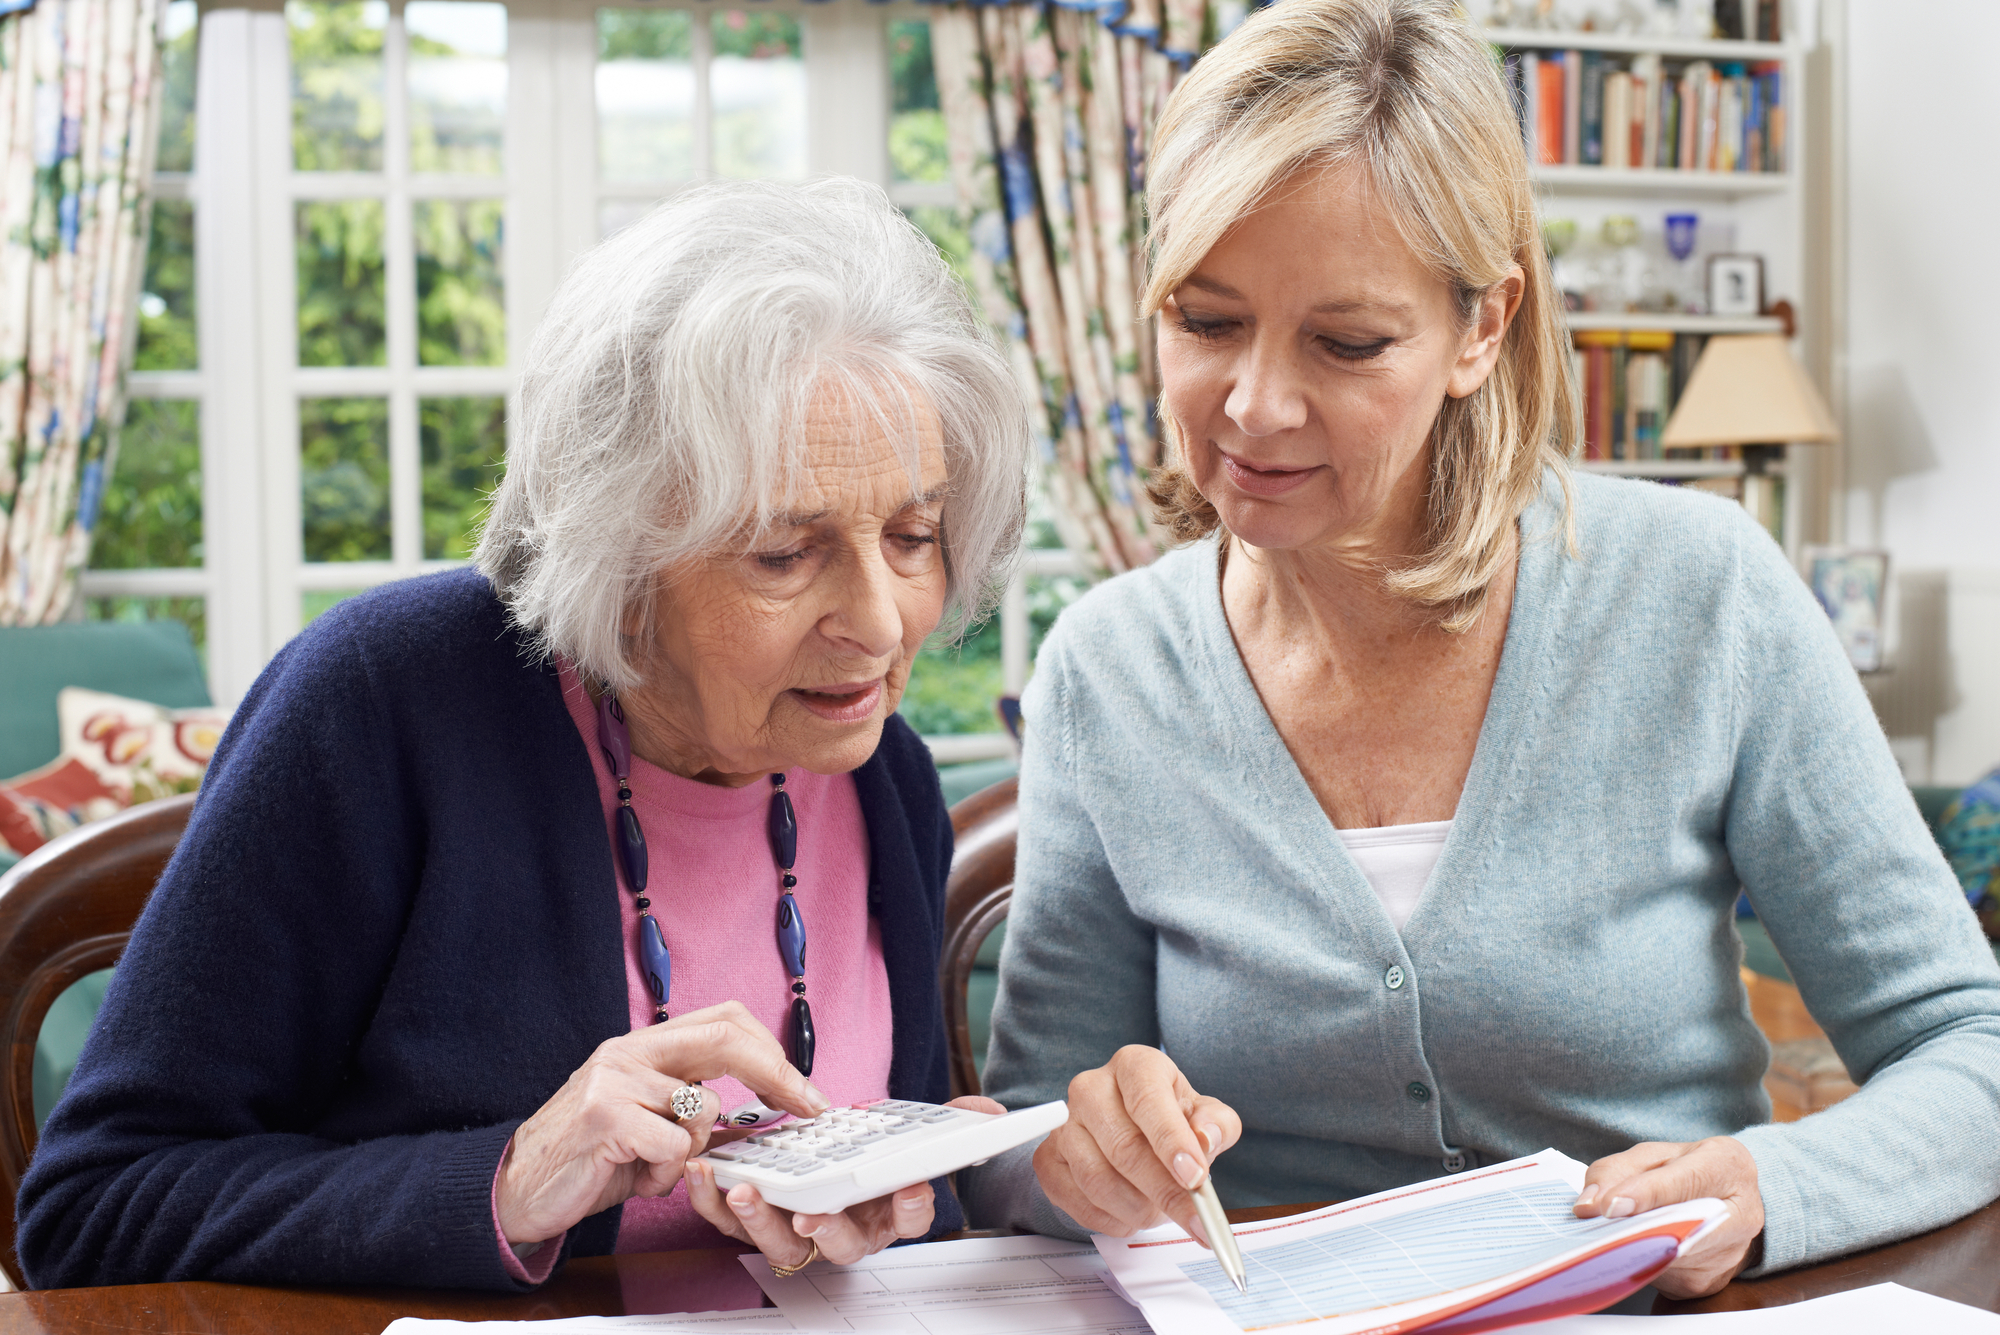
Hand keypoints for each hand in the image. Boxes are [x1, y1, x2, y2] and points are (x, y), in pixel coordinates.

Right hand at [497, 1001, 829, 1247]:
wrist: (515, 1189)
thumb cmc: (588, 1157)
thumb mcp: (645, 1123)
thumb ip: (692, 1109)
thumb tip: (763, 1113)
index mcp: (644, 1047)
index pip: (723, 1020)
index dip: (771, 1051)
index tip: (803, 1089)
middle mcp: (629, 1052)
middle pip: (726, 1038)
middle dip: (777, 1074)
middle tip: (806, 1107)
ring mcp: (615, 1080)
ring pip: (704, 1110)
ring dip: (693, 1151)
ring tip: (653, 1165)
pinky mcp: (606, 1117)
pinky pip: (675, 1148)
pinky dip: (665, 1174)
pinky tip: (635, 1177)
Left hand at [686, 1095, 1006, 1267]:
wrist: (822, 1150)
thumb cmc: (867, 1149)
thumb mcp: (911, 1131)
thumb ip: (953, 1123)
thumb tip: (990, 1114)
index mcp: (888, 1211)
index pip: (911, 1219)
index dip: (913, 1207)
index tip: (912, 1187)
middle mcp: (846, 1230)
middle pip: (840, 1243)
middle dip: (827, 1228)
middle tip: (813, 1213)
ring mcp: (799, 1230)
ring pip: (783, 1242)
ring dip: (762, 1220)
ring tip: (746, 1191)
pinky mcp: (756, 1218)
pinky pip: (734, 1222)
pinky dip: (717, 1201)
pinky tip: (709, 1174)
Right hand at [1031, 1045, 1242, 1243]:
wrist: (1127, 1129)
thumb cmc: (1167, 1119)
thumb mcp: (1204, 1115)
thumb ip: (1216, 1124)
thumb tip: (1206, 1137)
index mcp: (1134, 1066)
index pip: (1148, 1100)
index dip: (1172, 1142)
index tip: (1195, 1177)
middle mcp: (1091, 1088)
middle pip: (1124, 1148)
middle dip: (1164, 1191)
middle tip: (1194, 1218)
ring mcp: (1064, 1125)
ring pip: (1098, 1181)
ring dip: (1138, 1209)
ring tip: (1160, 1211)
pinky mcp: (1047, 1160)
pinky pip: (1078, 1201)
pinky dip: (1112, 1220)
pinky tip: (1131, 1214)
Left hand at [1573, 1137, 1764, 1298]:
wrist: (1730, 1201)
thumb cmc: (1687, 1171)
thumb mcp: (1652, 1155)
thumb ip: (1617, 1171)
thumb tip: (1590, 1205)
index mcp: (1728, 1166)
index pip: (1686, 1182)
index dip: (1645, 1194)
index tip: (1609, 1206)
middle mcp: (1740, 1215)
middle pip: (1678, 1229)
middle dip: (1633, 1231)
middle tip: (1595, 1230)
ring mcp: (1729, 1255)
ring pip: (1666, 1259)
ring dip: (1631, 1250)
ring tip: (1606, 1237)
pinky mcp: (1710, 1283)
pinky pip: (1664, 1278)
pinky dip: (1640, 1264)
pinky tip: (1627, 1250)